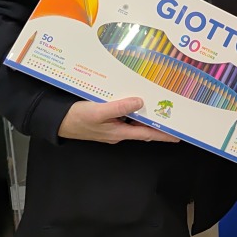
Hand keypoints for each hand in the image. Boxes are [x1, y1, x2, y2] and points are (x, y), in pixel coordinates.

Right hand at [57, 98, 179, 143]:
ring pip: (134, 121)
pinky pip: (125, 115)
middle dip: (158, 124)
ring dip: (147, 115)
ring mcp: (112, 125)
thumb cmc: (78, 118)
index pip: (146, 134)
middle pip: (143, 128)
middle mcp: (118, 131)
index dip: (163, 135)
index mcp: (119, 132)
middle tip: (175, 116)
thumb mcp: (98, 112)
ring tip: (162, 106)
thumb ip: (119, 108)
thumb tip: (140, 102)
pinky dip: (134, 109)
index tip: (179, 135)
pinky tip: (138, 100)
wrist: (57, 121)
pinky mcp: (106, 119)